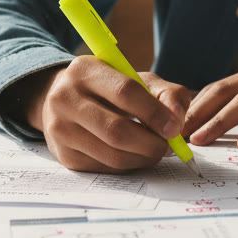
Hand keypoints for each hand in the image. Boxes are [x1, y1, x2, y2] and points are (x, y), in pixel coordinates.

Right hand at [18, 57, 193, 172]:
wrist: (64, 100)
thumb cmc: (109, 88)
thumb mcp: (137, 78)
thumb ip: (166, 93)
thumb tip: (177, 119)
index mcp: (85, 70)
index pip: (125, 92)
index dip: (154, 113)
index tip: (174, 128)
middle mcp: (65, 98)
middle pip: (117, 130)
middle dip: (151, 143)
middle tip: (169, 146)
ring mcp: (60, 129)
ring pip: (112, 155)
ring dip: (143, 158)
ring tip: (155, 150)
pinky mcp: (64, 155)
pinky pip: (106, 168)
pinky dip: (129, 165)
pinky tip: (135, 154)